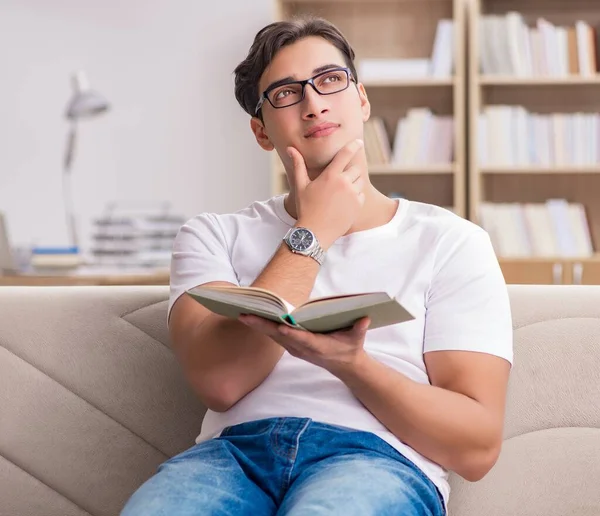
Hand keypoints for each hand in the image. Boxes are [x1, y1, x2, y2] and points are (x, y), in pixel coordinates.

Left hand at [238, 314, 370, 376]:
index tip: (281, 327)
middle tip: (245, 315)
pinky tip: (249, 317)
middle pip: (279, 336)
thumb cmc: (350, 348)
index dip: (292, 334)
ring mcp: (294, 348)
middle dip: (262, 326)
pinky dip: (261, 326)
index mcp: (318, 346)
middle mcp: (302, 348)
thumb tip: (365, 319)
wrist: (344, 365)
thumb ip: (359, 329)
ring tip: (241, 312)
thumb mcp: (357, 339)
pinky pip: (272, 335)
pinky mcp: (289, 345)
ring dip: (257, 325)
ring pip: (272, 335)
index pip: (302, 339)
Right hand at [287, 139, 366, 248]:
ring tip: (340, 194)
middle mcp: (344, 183)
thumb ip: (298, 165)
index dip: (354, 145)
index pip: (346, 154)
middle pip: (356, 168)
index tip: (359, 142)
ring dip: (353, 184)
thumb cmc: (306, 208)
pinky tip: (343, 203)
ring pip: (360, 182)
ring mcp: (353, 195)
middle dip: (350, 171)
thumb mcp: (301, 185)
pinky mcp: (358, 206)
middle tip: (339, 181)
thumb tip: (290, 148)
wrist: (315, 232)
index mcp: (331, 176)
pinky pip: (361, 195)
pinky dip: (356, 196)